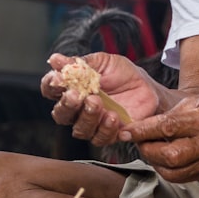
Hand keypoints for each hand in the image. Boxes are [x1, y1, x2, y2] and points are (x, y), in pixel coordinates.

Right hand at [41, 52, 158, 146]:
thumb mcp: (103, 62)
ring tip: (99, 104)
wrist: (148, 88)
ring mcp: (92, 124)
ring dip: (87, 117)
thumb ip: (80, 63)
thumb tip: (55, 59)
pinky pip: (101, 138)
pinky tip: (113, 117)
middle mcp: (77, 109)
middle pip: (61, 114)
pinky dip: (106, 129)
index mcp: (71, 88)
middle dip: (67, 105)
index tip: (58, 79)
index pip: (51, 89)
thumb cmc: (122, 74)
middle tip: (77, 95)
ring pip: (79, 129)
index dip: (51, 85)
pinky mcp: (108, 134)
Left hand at [120, 92, 198, 182]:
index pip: (168, 127)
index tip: (125, 131)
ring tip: (148, 148)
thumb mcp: (198, 100)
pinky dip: (163, 169)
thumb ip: (172, 113)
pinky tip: (160, 158)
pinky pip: (178, 177)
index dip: (143, 131)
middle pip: (169, 154)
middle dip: (146, 148)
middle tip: (137, 140)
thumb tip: (142, 125)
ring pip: (171, 170)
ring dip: (153, 160)